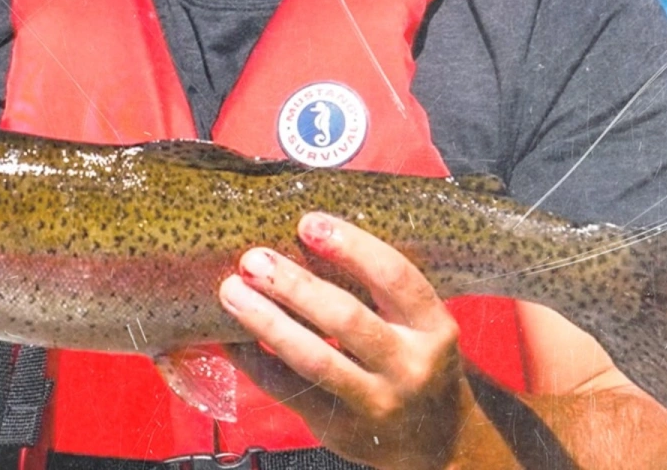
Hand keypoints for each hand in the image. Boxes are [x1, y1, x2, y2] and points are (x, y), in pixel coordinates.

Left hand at [218, 212, 478, 469]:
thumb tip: (304, 232)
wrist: (437, 443)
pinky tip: (229, 335)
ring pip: (313, 359)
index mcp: (434, 328)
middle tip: (253, 259)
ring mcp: (375, 402)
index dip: (352, 247)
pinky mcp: (339, 428)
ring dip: (266, 322)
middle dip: (294, 286)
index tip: (308, 223)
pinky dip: (252, 359)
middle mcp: (409, 367)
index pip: (395, 278)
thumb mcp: (418, 325)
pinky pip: (287, 389)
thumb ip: (377, 289)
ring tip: (231, 290)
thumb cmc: (414, 360)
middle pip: (346, 319)